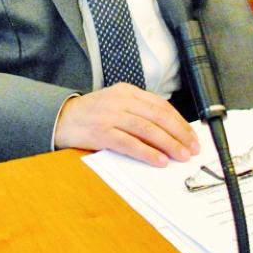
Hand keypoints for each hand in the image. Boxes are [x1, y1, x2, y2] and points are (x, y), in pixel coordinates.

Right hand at [54, 84, 198, 165]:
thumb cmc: (92, 114)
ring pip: (147, 129)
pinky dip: (147, 152)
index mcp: (128, 91)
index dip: (179, 121)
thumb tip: (168, 131)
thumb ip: (138, 111)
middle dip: (179, 133)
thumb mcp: (116, 103)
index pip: (161, 105)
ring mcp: (111, 115)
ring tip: (181, 156)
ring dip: (168, 144)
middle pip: (158, 116)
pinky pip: (129, 143)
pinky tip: (159, 160)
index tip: (191, 136)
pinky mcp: (101, 132)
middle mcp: (121, 100)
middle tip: (192, 148)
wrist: (60, 118)